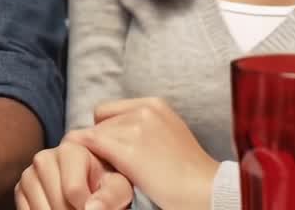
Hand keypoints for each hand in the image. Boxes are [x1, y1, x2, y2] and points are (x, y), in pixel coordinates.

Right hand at [14, 139, 131, 209]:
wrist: (92, 182)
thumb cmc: (108, 184)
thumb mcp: (118, 187)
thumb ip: (110, 196)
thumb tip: (90, 208)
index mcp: (70, 150)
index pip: (73, 190)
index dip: (88, 208)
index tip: (97, 208)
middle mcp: (44, 157)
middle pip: (57, 203)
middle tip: (85, 209)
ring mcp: (29, 173)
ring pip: (41, 209)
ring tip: (74, 209)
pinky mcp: (20, 188)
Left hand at [69, 98, 216, 209]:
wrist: (206, 190)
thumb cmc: (189, 172)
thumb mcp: (168, 133)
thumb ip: (143, 126)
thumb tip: (113, 131)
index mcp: (155, 104)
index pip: (109, 110)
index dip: (108, 130)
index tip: (116, 150)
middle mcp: (144, 109)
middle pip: (100, 122)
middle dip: (104, 141)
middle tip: (116, 164)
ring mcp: (134, 127)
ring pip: (94, 134)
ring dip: (99, 153)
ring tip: (118, 172)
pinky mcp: (126, 148)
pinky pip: (90, 144)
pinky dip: (89, 156)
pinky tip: (100, 171)